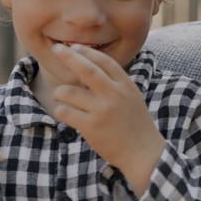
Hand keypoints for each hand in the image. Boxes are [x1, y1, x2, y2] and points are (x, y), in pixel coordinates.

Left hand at [49, 44, 164, 195]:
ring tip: (61, 96)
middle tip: (57, 49)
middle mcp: (114, 95)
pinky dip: (61, 110)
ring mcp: (102, 111)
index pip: (105, 61)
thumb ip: (115, 84)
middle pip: (87, 69)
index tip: (75, 47)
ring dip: (60, 92)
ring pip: (69, 92)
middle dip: (69, 56)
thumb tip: (89, 68)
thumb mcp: (132, 98)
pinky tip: (65, 113)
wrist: (143, 153)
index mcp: (126, 86)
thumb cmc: (136, 125)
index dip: (87, 52)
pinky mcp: (91, 127)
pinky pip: (65, 111)